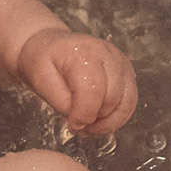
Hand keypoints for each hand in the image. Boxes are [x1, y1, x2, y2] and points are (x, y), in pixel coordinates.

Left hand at [16, 28, 137, 136]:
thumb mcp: (41, 82)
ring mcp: (120, 62)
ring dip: (109, 121)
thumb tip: (82, 121)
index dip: (84, 113)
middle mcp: (107, 54)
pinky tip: (100, 119)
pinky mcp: (127, 72)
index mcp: (83, 53)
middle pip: (112, 98)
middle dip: (95, 118)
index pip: (93, 90)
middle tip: (78, 123)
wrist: (50, 47)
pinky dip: (117, 116)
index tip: (73, 123)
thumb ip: (63, 103)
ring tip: (89, 123)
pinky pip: (130, 102)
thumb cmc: (43, 62)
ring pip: (126, 102)